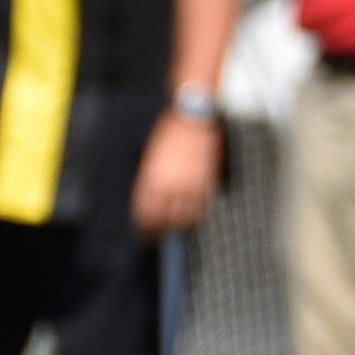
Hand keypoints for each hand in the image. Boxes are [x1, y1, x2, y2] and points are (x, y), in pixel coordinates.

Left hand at [130, 112, 220, 234]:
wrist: (192, 117)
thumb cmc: (170, 132)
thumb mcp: (154, 157)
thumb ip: (155, 179)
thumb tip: (158, 197)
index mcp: (151, 181)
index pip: (147, 213)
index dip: (147, 227)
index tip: (147, 234)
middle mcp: (169, 186)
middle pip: (166, 219)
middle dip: (163, 231)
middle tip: (163, 237)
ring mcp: (191, 184)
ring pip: (187, 216)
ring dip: (184, 226)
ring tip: (182, 231)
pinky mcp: (208, 179)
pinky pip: (204, 204)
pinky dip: (200, 213)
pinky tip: (198, 216)